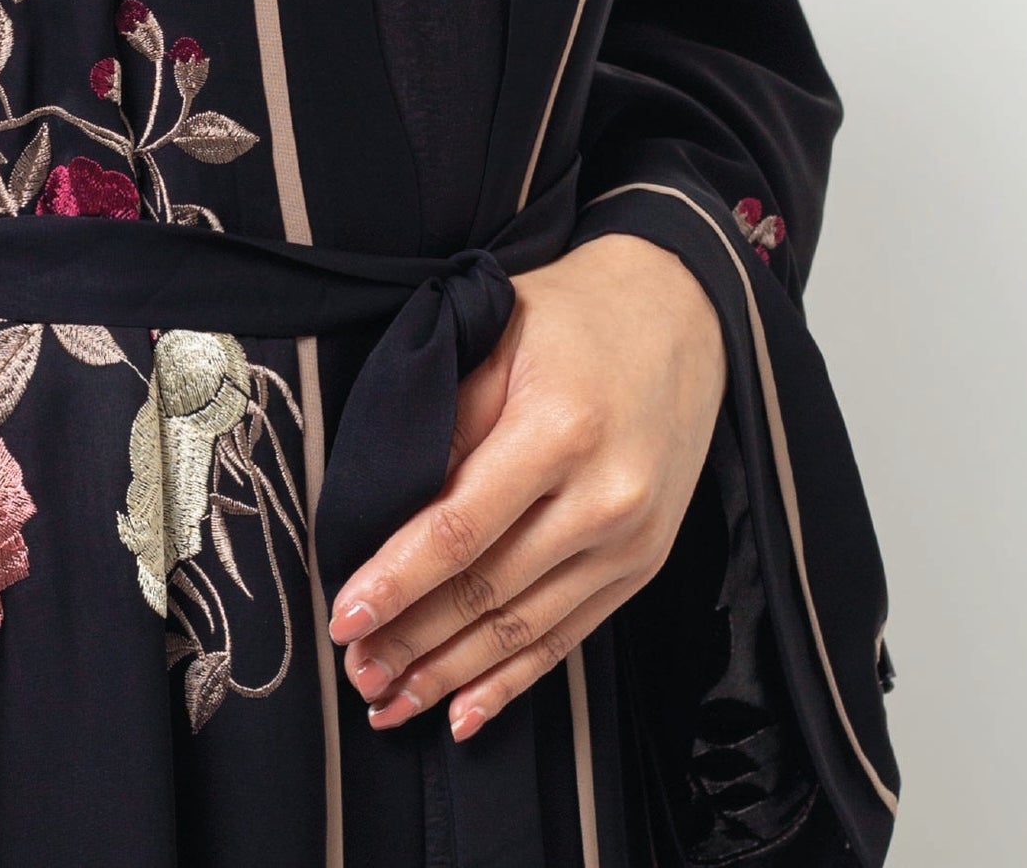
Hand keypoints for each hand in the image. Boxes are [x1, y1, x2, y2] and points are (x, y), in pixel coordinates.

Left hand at [327, 233, 725, 740]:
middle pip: (489, 591)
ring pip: (525, 628)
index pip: (461, 527)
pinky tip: (466, 713)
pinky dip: (514, 680)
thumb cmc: (571, 318)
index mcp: (559, 431)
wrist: (682, 314)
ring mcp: (631, 541)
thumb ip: (446, 422)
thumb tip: (384, 507)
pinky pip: (569, 635)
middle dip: (412, 640)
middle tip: (353, 672)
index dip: (397, 579)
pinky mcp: (643, 565)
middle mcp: (605, 497)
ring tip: (388, 703)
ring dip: (451, 674)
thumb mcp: (494, 340)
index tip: (344, 616)